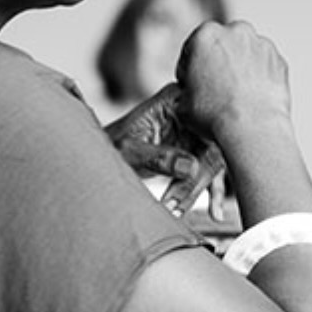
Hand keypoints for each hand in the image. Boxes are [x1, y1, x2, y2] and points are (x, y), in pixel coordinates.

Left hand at [106, 82, 226, 218]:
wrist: (96, 156)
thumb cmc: (110, 145)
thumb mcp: (130, 151)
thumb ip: (160, 158)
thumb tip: (193, 168)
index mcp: (175, 99)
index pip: (206, 122)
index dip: (211, 146)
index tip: (203, 171)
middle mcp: (190, 112)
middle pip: (212, 144)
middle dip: (199, 178)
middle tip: (177, 202)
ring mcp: (193, 131)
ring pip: (211, 160)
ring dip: (200, 189)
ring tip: (184, 211)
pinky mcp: (193, 148)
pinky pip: (208, 170)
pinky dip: (209, 192)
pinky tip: (215, 212)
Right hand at [175, 21, 292, 151]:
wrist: (252, 127)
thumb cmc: (217, 114)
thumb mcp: (182, 103)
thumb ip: (184, 89)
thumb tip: (189, 93)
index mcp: (206, 34)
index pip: (192, 50)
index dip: (190, 71)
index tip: (193, 84)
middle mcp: (236, 31)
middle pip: (222, 46)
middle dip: (218, 63)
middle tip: (216, 89)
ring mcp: (261, 44)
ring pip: (245, 54)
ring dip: (240, 68)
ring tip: (236, 96)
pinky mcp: (279, 59)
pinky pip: (264, 66)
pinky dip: (259, 77)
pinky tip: (252, 97)